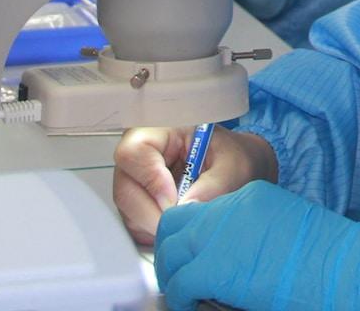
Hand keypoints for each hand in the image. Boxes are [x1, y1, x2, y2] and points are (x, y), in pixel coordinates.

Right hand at [112, 126, 272, 246]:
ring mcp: (135, 178)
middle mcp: (140, 153)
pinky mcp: (138, 201)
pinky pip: (133, 222)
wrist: (234, 167)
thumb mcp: (235, 165)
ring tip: (183, 221)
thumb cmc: (232, 157)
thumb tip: (188, 207)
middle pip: (124, 187)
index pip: (134, 152)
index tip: (175, 200)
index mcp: (161, 129)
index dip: (151, 181)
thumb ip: (215, 184)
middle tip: (179, 223)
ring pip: (127, 209)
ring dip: (152, 224)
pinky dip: (152, 230)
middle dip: (151, 213)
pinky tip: (176, 223)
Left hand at [156, 181, 359, 310]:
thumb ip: (254, 230)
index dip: (192, 236)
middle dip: (171, 249)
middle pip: (176, 224)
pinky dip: (181, 297)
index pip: (201, 210)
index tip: (193, 255)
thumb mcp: (287, 225)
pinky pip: (180, 284)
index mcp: (250, 196)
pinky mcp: (215, 269)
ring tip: (183, 292)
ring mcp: (219, 237)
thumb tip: (233, 253)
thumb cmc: (327, 256)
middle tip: (177, 273)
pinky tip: (192, 304)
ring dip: (173, 274)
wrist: (344, 268)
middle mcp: (229, 209)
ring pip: (170, 253)